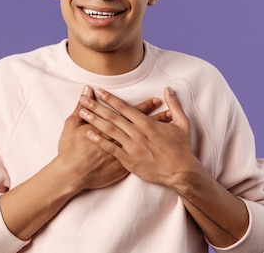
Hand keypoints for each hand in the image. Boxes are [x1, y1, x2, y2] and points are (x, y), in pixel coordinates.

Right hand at [56, 86, 162, 191]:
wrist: (71, 175)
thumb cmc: (70, 150)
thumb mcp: (72, 125)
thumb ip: (80, 107)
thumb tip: (87, 91)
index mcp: (109, 127)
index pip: (131, 113)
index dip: (144, 107)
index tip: (156, 100)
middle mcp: (119, 139)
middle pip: (142, 126)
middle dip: (156, 117)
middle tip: (169, 111)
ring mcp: (122, 154)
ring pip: (145, 141)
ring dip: (157, 133)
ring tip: (169, 127)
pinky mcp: (122, 166)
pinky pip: (141, 157)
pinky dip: (152, 151)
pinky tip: (162, 147)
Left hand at [78, 87, 200, 187]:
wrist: (181, 172)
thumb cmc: (181, 148)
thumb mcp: (182, 124)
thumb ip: (174, 105)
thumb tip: (168, 90)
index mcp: (147, 124)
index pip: (124, 108)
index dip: (110, 98)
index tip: (98, 91)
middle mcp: (137, 133)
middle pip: (113, 117)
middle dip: (96, 106)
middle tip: (83, 99)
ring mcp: (132, 147)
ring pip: (109, 131)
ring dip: (94, 120)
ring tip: (82, 113)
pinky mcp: (129, 161)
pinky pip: (111, 148)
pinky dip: (99, 140)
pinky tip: (89, 134)